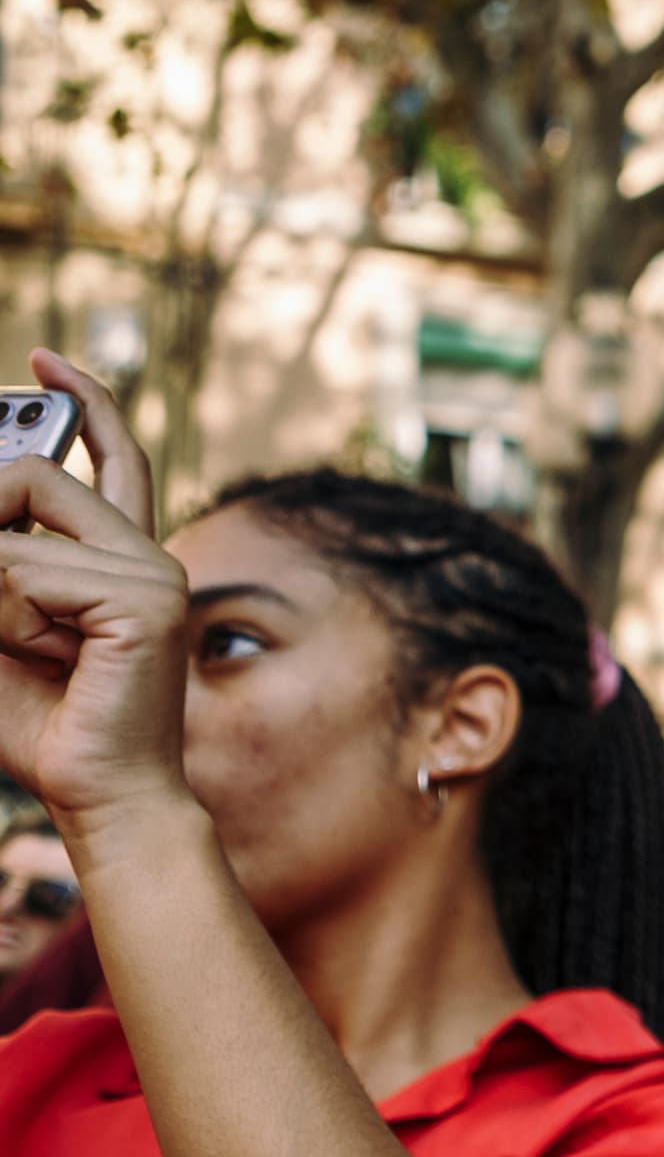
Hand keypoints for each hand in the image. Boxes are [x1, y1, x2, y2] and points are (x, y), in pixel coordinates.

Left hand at [0, 350, 185, 827]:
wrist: (102, 797)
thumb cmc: (41, 723)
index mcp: (123, 558)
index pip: (113, 455)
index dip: (82, 400)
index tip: (45, 359)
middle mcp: (148, 551)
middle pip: (31, 472)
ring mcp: (154, 571)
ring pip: (14, 521)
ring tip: (31, 653)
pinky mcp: (145, 600)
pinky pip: (26, 571)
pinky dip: (6, 616)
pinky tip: (53, 659)